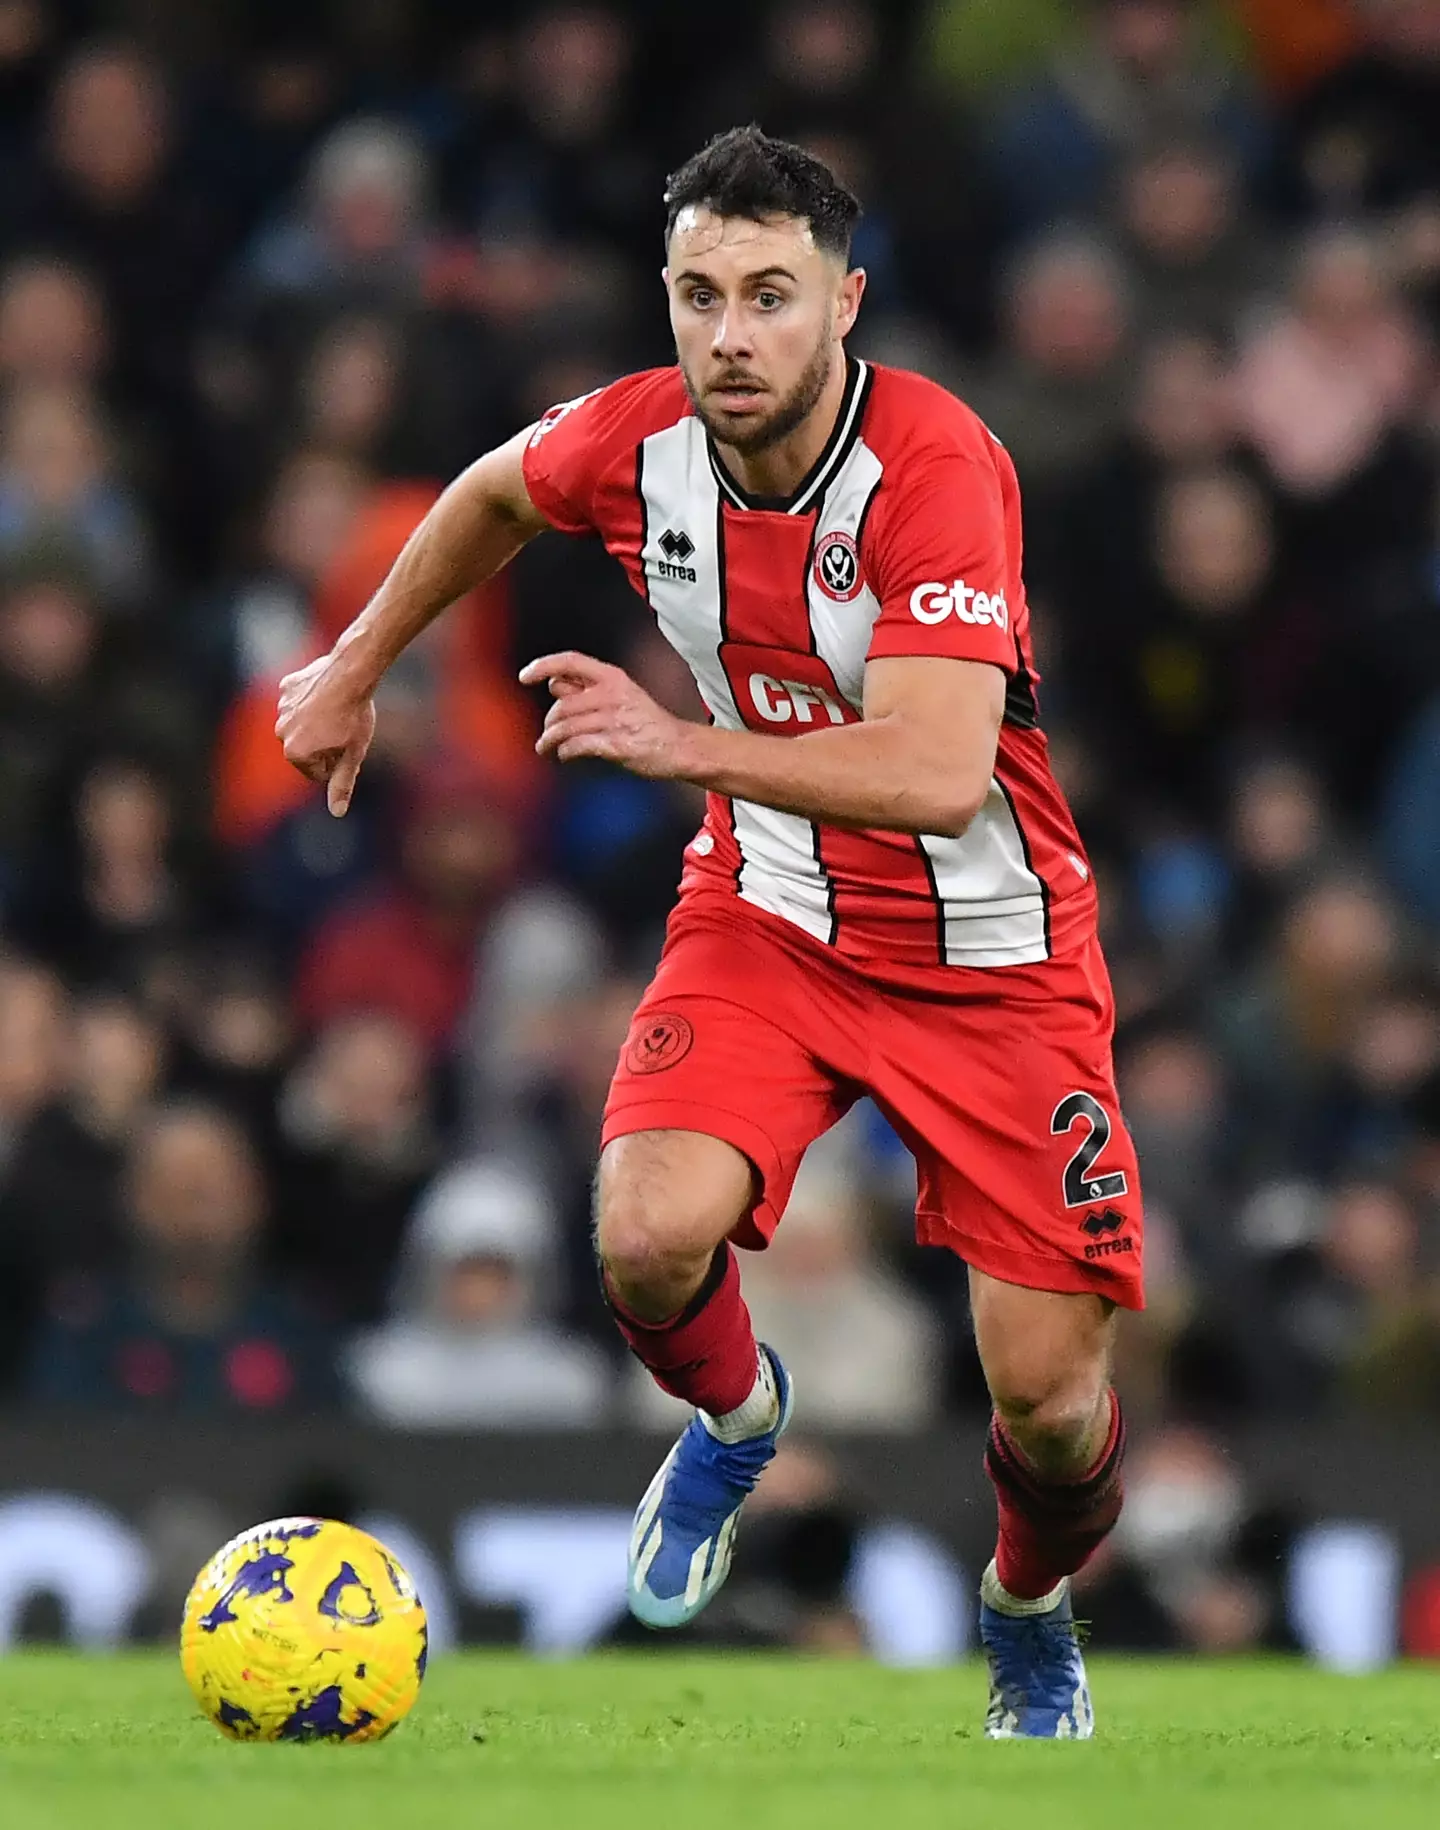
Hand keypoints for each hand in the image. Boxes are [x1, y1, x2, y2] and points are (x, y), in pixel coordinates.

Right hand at [275, 651, 377, 816]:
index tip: (349, 745)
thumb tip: (337, 813)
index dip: (339, 762)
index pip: (318, 771)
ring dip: (318, 722)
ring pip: (303, 724)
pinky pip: (300, 700)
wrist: (351, 673)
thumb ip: (342, 784)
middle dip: (325, 743)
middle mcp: (281, 732)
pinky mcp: (286, 686)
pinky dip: (312, 700)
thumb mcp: (353, 755)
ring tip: (339, 711)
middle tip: (346, 727)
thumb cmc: (354, 717)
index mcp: (295, 753)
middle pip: (308, 748)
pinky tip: (329, 694)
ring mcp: (281, 707)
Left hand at [520, 650, 695, 777]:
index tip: (524, 677)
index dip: (543, 666)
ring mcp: (615, 720)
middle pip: (562, 704)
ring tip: (545, 747)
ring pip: (566, 727)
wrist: (679, 746)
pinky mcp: (617, 745)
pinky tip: (565, 755)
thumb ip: (587, 687)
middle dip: (549, 722)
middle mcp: (613, 694)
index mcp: (613, 677)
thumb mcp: (620, 693)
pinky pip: (578, 746)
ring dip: (549, 740)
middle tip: (546, 733)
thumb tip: (553, 682)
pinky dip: (565, 752)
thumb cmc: (646, 721)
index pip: (570, 661)